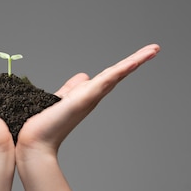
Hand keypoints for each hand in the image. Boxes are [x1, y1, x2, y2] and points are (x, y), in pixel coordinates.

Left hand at [14, 44, 159, 190]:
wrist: (35, 142)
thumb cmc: (45, 123)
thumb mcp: (61, 98)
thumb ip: (72, 88)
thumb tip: (83, 76)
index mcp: (88, 94)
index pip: (111, 74)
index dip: (126, 64)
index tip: (141, 54)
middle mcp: (93, 96)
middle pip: (119, 73)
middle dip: (137, 60)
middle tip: (155, 48)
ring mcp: (90, 97)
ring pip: (116, 75)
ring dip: (135, 61)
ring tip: (152, 50)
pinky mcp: (84, 98)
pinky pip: (105, 81)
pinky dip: (120, 71)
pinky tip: (133, 62)